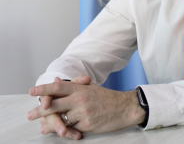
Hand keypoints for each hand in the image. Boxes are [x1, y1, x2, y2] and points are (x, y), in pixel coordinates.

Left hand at [27, 77, 145, 134]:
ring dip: (50, 125)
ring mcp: (83, 112)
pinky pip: (72, 129)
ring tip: (42, 128)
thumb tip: (56, 81)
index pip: (58, 87)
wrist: (123, 107)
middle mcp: (80, 99)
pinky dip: (65, 131)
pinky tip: (60, 133)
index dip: (44, 89)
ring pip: (61, 119)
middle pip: (54, 104)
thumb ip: (73, 85)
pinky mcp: (87, 124)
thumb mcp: (90, 88)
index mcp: (80, 88)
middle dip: (40, 110)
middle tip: (29, 115)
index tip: (32, 91)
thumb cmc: (106, 97)